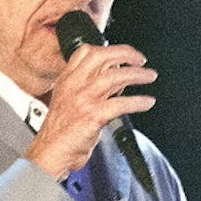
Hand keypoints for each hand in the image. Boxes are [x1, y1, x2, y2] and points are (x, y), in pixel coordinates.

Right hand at [25, 42, 157, 179]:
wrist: (51, 152)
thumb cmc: (61, 130)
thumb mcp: (69, 100)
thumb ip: (90, 86)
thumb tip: (119, 77)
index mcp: (67, 79)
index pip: (86, 51)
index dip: (109, 48)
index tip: (124, 53)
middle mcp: (74, 85)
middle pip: (102, 57)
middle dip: (126, 54)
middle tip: (141, 60)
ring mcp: (83, 100)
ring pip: (114, 77)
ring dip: (137, 75)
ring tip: (150, 76)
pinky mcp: (92, 116)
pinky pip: (121, 103)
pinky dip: (138, 101)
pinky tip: (147, 102)